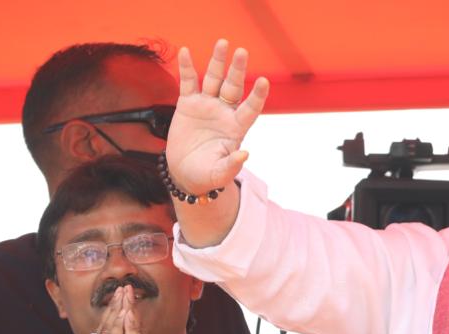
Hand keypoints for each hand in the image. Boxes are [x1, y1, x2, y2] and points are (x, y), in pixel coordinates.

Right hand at [167, 39, 267, 194]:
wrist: (186, 173)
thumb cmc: (207, 175)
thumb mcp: (220, 174)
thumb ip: (231, 165)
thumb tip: (245, 154)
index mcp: (236, 128)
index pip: (251, 108)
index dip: (257, 95)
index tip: (263, 81)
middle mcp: (224, 112)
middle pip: (233, 86)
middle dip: (237, 70)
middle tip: (242, 51)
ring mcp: (207, 105)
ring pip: (214, 79)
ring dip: (218, 62)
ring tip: (223, 43)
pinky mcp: (188, 104)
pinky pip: (188, 82)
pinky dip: (186, 68)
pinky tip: (185, 51)